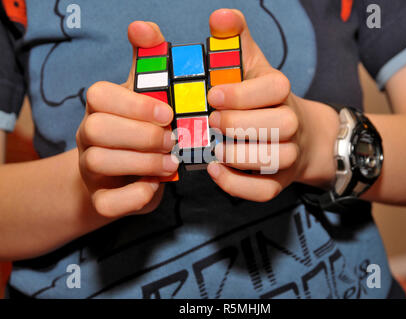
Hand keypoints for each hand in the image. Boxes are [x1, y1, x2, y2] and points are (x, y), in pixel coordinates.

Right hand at [76, 21, 178, 216]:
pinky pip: (106, 203)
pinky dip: (134, 197)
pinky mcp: (99, 199)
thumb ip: (149, 62)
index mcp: (102, 107)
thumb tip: (141, 26)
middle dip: (141, 135)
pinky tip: (154, 187)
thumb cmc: (144, 129)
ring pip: (99, 163)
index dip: (134, 104)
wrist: (128, 174)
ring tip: (170, 163)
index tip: (168, 112)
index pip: (100, 95)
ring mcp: (90, 168)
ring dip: (142, 163)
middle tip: (173, 141)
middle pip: (96, 129)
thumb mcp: (147, 95)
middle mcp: (89, 135)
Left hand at [206, 9, 339, 201]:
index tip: (212, 96)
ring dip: (239, 156)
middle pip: (277, 126)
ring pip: (274, 160)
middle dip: (239, 125)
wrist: (297, 135)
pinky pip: (264, 190)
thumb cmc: (260, 98)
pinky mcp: (279, 182)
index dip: (242, 95)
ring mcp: (288, 155)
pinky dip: (239, 185)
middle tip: (211, 122)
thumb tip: (220, 16)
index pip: (273, 90)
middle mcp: (291, 122)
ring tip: (212, 149)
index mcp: (281, 91)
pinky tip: (215, 171)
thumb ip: (234, 41)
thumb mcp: (249, 65)